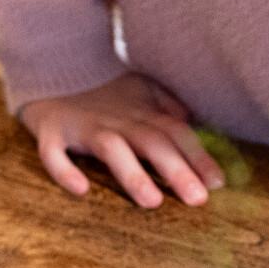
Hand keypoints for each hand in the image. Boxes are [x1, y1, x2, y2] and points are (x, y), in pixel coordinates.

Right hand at [20, 72, 223, 208]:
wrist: (50, 66)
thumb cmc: (103, 89)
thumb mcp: (141, 90)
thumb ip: (168, 106)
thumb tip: (193, 122)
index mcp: (141, 112)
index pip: (176, 133)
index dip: (198, 156)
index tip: (218, 183)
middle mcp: (117, 119)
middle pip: (152, 142)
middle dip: (176, 170)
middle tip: (198, 200)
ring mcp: (83, 126)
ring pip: (111, 149)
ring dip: (132, 173)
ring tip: (152, 202)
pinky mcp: (51, 132)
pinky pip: (54, 153)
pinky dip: (65, 170)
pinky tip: (81, 190)